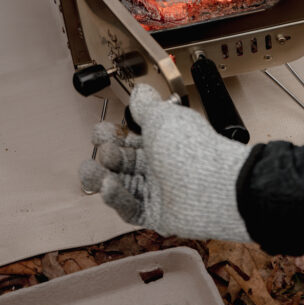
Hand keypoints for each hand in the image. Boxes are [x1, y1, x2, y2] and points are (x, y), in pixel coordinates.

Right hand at [80, 83, 251, 239]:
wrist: (212, 185)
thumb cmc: (193, 148)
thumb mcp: (163, 118)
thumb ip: (146, 106)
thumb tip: (140, 91)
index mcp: (162, 139)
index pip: (129, 138)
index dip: (111, 135)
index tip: (100, 131)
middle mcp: (160, 164)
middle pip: (123, 162)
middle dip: (107, 154)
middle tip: (103, 151)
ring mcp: (158, 190)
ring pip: (122, 185)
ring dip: (103, 177)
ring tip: (91, 172)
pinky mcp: (156, 213)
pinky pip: (130, 208)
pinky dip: (117, 198)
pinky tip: (108, 186)